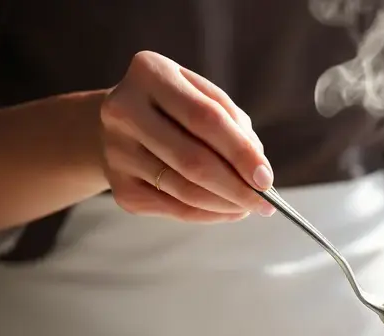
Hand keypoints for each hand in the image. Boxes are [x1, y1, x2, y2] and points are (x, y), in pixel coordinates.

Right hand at [99, 51, 275, 221]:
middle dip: (236, 187)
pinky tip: (227, 210)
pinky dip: (208, 213)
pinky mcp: (120, 187)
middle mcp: (124, 110)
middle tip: (264, 202)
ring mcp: (117, 151)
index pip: (205, 119)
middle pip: (193, 160)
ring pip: (185, 190)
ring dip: (225, 204)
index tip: (266, 178)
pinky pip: (174, 209)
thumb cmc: (174, 108)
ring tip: (249, 206)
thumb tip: (258, 173)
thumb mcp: (203, 96)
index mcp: (151, 74)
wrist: (121, 123)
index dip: (240, 152)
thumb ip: (233, 125)